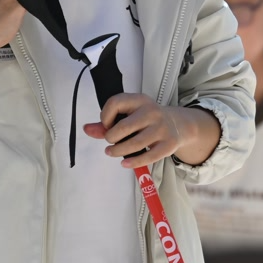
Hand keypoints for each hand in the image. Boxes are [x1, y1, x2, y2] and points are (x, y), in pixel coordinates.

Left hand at [83, 94, 204, 168]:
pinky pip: (149, 157)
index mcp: (139, 100)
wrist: (176, 124)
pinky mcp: (169, 144)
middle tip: (110, 141)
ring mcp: (162, 128)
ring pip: (134, 144)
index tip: (106, 125)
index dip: (105, 116)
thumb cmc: (146, 119)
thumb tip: (87, 129)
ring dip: (118, 151)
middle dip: (111, 138)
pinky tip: (125, 163)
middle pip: (123, 127)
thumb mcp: (128, 114)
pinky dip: (133, 162)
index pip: (115, 103)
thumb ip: (106, 122)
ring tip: (112, 152)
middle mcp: (152, 112)